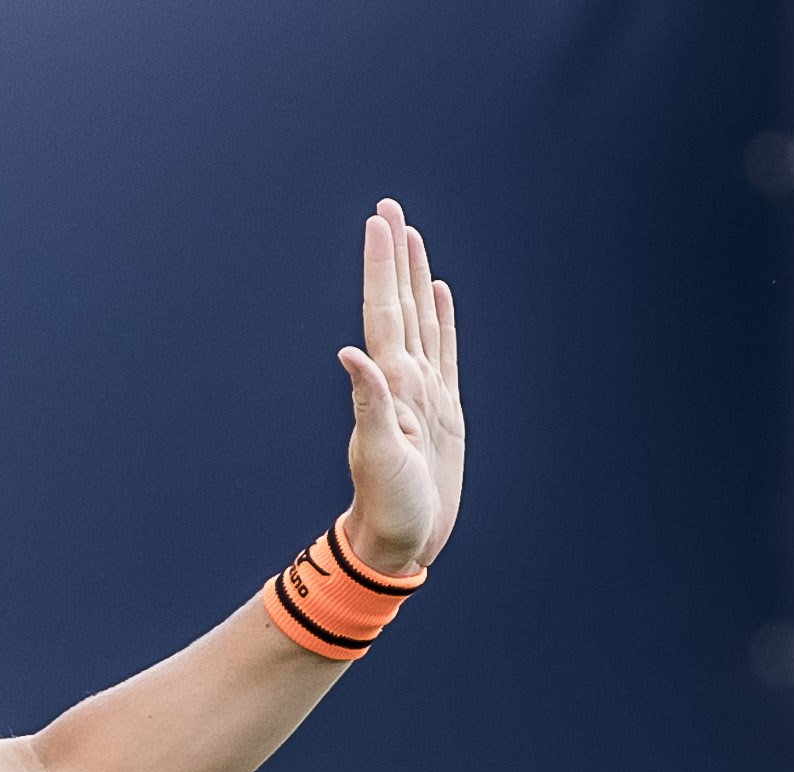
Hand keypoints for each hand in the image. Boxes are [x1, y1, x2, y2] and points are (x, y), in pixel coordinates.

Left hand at [338, 199, 464, 578]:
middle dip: (394, 255)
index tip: (379, 221)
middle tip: (388, 207)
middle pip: (400, 303)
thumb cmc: (389, 508)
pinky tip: (439, 295)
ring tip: (412, 237)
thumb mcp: (380, 459)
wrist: (400, 541)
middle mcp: (404, 379)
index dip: (382, 266)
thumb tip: (350, 354)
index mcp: (390, 384)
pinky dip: (441, 320)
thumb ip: (368, 405)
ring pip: (420, 319)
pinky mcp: (443, 409)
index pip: (384, 311)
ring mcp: (423, 392)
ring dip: (415, 277)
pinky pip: (444, 351)